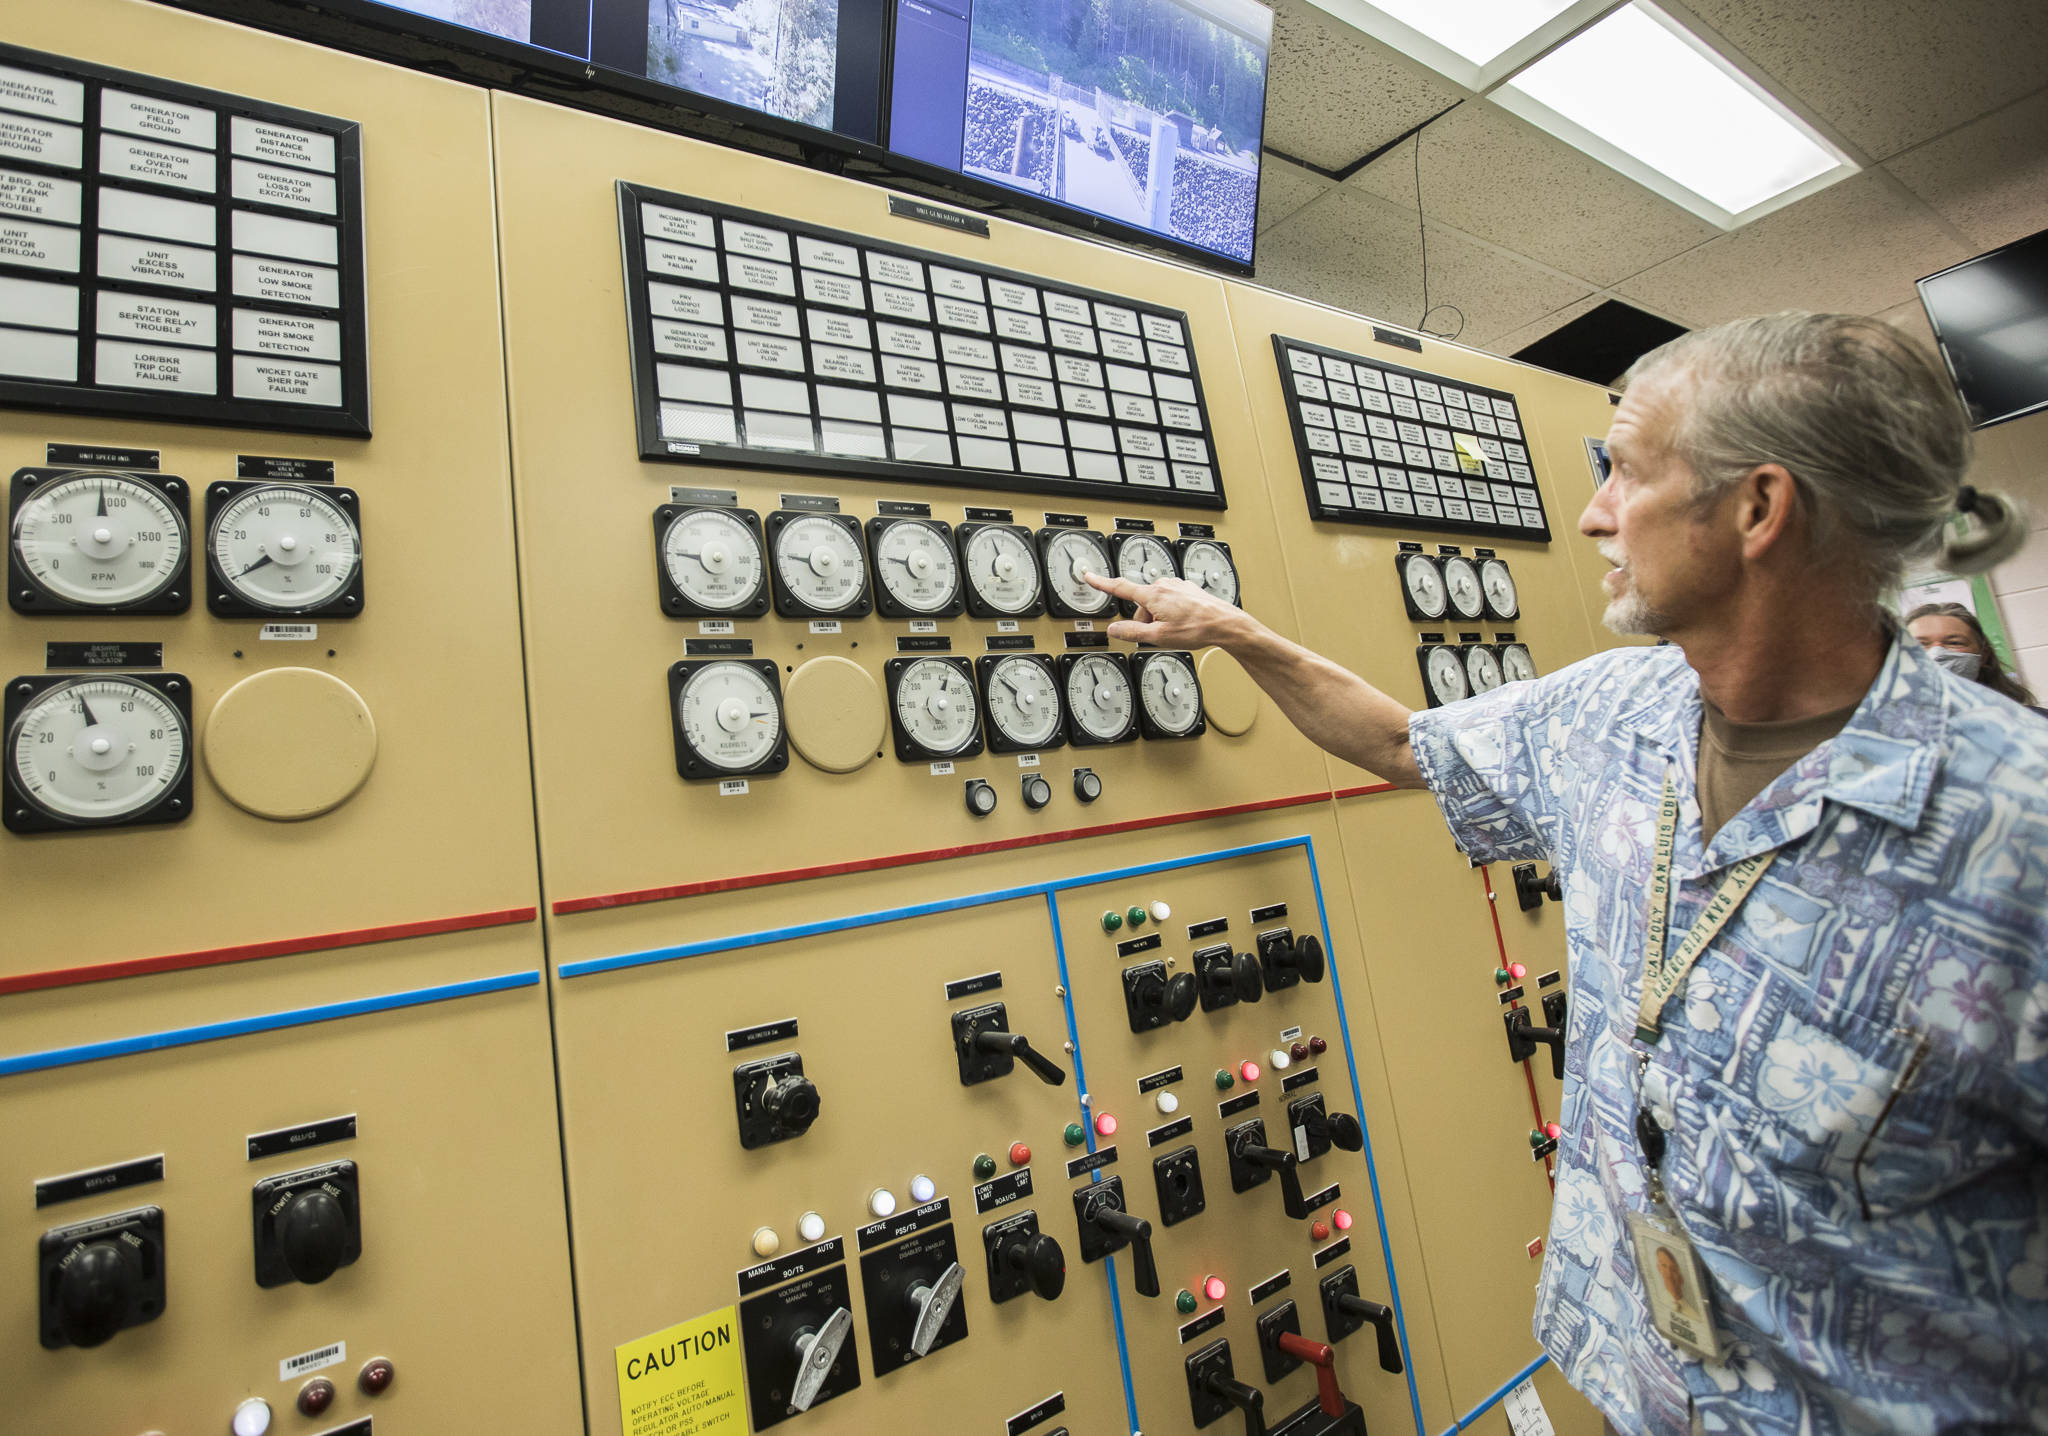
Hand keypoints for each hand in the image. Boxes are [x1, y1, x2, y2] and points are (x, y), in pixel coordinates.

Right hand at [1086, 572, 1245, 649]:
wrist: (1225, 624)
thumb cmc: (1197, 628)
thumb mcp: (1159, 637)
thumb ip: (1133, 632)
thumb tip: (1115, 629)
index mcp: (1153, 595)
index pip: (1120, 588)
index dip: (1102, 583)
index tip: (1089, 575)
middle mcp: (1164, 585)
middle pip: (1141, 603)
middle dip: (1145, 619)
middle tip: (1158, 635)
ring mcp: (1177, 586)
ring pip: (1156, 603)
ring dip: (1159, 617)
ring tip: (1175, 630)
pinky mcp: (1187, 590)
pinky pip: (1170, 601)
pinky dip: (1171, 613)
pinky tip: (1184, 623)